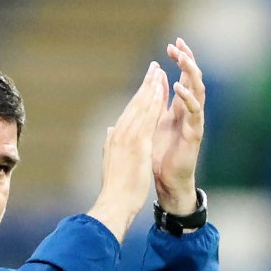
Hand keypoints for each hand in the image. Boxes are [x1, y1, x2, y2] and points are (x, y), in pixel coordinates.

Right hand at [87, 60, 167, 239]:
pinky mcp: (137, 144)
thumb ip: (111, 144)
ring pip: (141, 107)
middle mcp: (120, 134)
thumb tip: (110, 131)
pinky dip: (153, 103)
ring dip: (151, 87)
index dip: (139, 95)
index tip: (147, 82)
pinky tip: (160, 91)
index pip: (129, 112)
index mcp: (115, 139)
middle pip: (135, 104)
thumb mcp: (111, 162)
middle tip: (154, 67)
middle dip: (145, 84)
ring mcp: (128, 138)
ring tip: (158, 71)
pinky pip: (148, 119)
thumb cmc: (115, 189)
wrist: (114, 203)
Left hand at [152, 38, 206, 213]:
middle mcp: (188, 112)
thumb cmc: (160, 157)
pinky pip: (194, 112)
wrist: (166, 183)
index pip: (181, 78)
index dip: (178, 61)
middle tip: (179, 44)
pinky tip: (179, 87)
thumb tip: (154, 81)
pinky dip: (187, 98)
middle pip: (192, 79)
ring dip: (190, 73)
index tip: (171, 44)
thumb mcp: (154, 124)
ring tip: (182, 58)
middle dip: (187, 60)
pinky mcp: (195, 134)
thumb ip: (156, 103)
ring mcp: (193, 122)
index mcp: (178, 109)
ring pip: (197, 91)